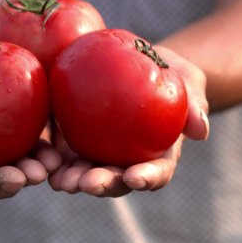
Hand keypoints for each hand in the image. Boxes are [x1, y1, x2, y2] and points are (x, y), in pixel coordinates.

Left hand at [48, 46, 208, 196]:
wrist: (135, 58)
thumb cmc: (169, 71)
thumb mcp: (187, 78)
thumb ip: (194, 102)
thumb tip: (200, 130)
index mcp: (157, 154)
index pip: (155, 173)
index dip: (146, 178)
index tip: (135, 178)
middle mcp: (125, 160)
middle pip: (115, 180)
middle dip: (102, 184)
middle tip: (88, 183)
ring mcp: (97, 151)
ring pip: (84, 172)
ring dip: (73, 179)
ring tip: (60, 180)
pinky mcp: (71, 136)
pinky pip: (60, 151)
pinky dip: (51, 160)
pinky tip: (41, 161)